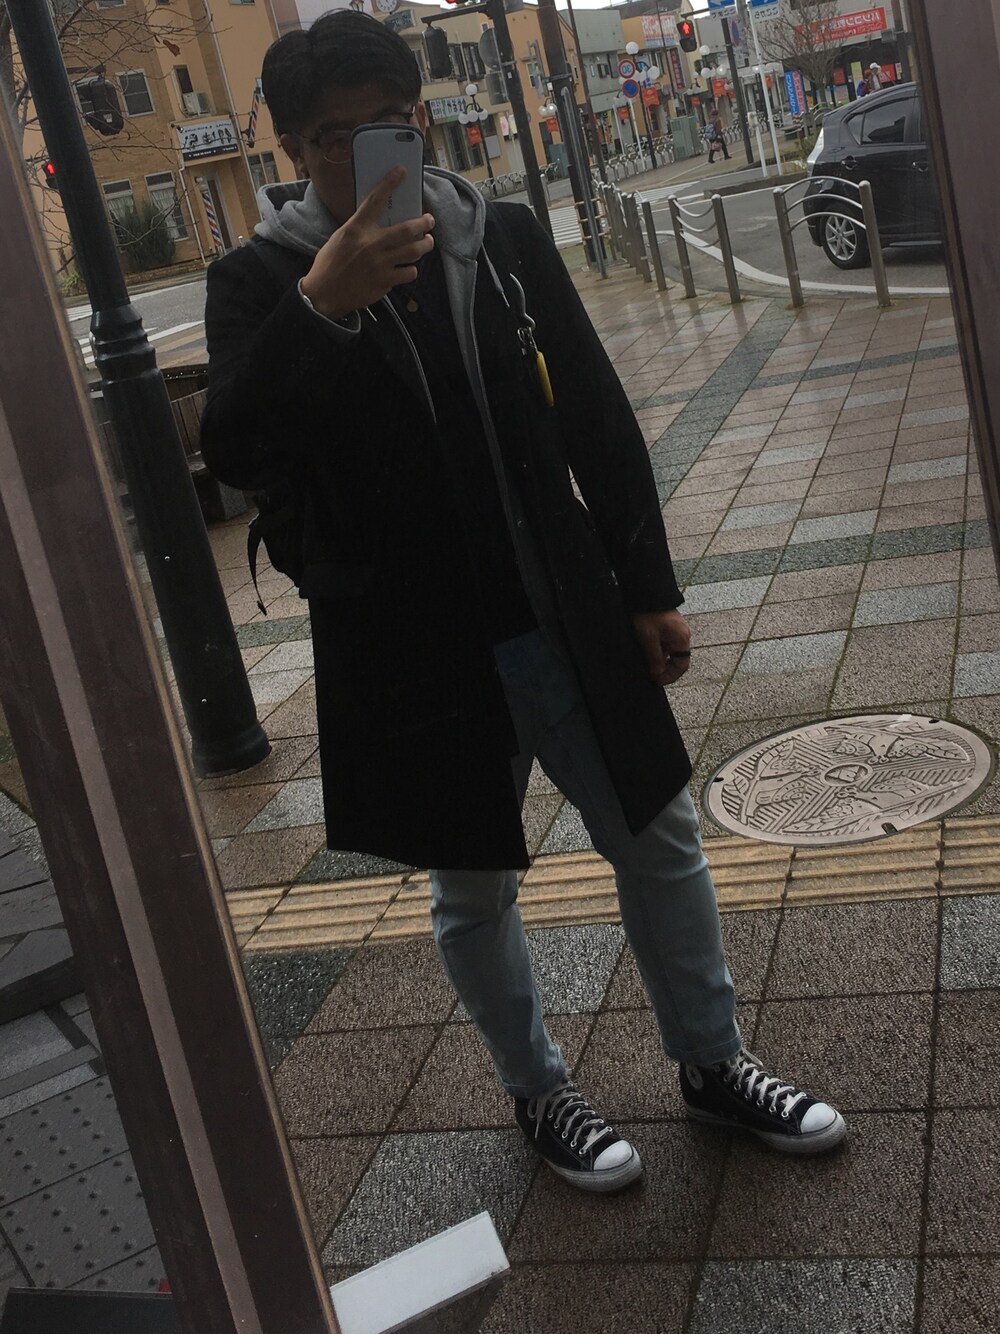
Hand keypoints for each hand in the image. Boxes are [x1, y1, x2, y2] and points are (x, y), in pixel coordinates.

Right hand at [300, 168, 434, 320]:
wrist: (325, 293)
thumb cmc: (331, 263)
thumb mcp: (341, 237)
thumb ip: (361, 228)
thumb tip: (380, 219)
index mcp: (357, 228)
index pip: (376, 200)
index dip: (390, 183)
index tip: (401, 171)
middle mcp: (372, 244)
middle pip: (408, 229)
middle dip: (424, 223)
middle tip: (429, 220)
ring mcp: (381, 264)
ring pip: (414, 251)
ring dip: (425, 245)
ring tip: (426, 242)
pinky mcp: (385, 282)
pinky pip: (409, 272)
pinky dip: (411, 268)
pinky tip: (408, 267)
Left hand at [632, 610, 691, 686]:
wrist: (646, 592)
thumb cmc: (649, 613)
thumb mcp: (649, 638)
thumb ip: (655, 657)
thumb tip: (658, 673)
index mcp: (681, 639)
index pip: (682, 666)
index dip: (670, 676)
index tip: (657, 680)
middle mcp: (682, 636)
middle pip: (678, 660)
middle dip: (665, 670)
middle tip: (651, 675)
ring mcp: (676, 631)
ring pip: (671, 653)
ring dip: (661, 661)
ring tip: (648, 665)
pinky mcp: (669, 627)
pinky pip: (666, 644)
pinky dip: (659, 652)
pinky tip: (648, 653)